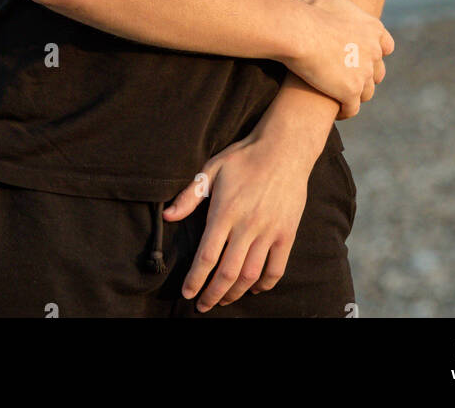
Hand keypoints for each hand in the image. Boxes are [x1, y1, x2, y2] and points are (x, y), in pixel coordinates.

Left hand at [163, 128, 314, 312]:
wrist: (285, 148)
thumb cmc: (244, 157)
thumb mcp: (212, 168)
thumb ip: (190, 195)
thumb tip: (168, 216)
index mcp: (225, 211)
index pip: (207, 256)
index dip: (195, 280)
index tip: (187, 293)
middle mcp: (247, 226)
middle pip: (227, 273)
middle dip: (212, 295)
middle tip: (202, 306)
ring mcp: (269, 231)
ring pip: (250, 275)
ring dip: (235, 293)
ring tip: (223, 299)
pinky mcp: (286, 233)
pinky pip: (276, 268)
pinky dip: (264, 285)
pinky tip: (254, 288)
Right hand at [288, 0, 394, 116]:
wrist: (295, 30)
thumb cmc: (311, 8)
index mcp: (374, 30)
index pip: (385, 48)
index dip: (371, 53)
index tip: (352, 55)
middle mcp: (375, 53)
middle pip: (376, 73)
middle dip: (361, 76)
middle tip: (339, 75)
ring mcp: (364, 74)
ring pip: (365, 92)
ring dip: (353, 93)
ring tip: (334, 91)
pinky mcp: (350, 92)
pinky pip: (352, 108)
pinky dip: (344, 110)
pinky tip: (332, 106)